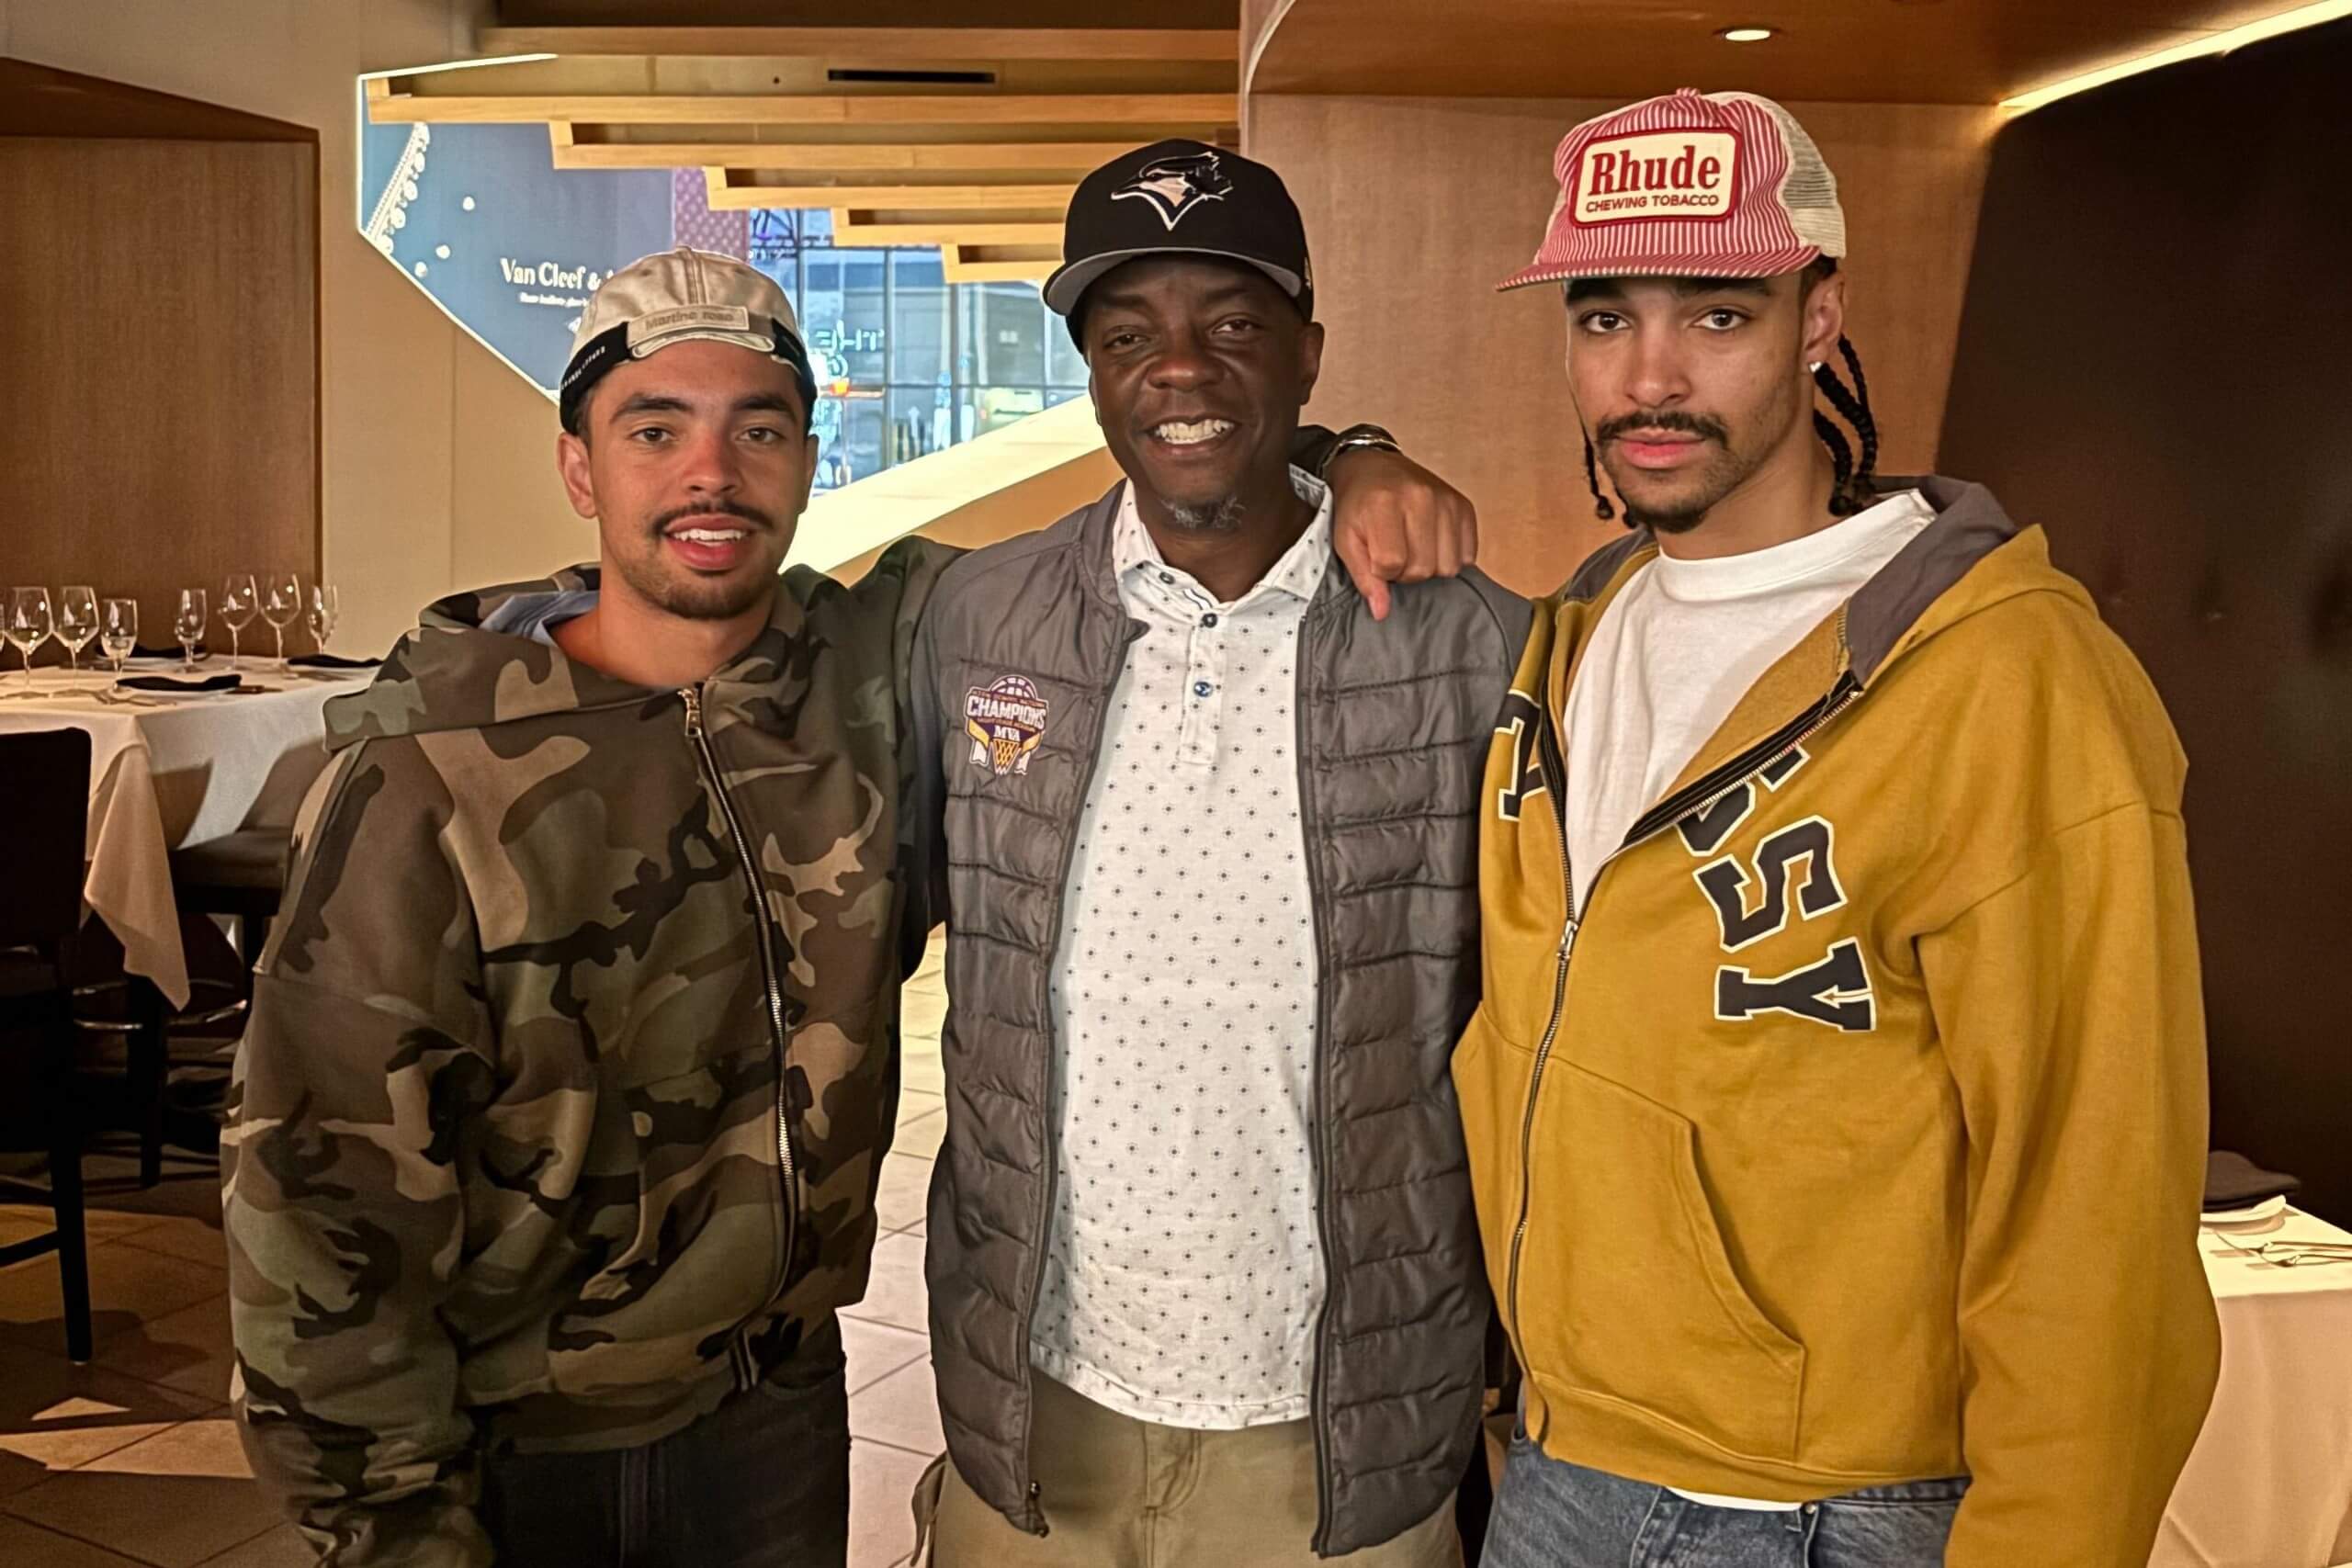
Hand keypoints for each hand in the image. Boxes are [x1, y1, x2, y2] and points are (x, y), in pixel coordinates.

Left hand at [1326, 446, 1479, 620]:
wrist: (1372, 467)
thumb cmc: (1356, 505)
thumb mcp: (1345, 539)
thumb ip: (1363, 576)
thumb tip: (1382, 611)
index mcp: (1384, 504)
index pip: (1393, 564)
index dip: (1382, 571)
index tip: (1376, 558)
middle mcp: (1420, 498)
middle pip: (1423, 569)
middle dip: (1406, 571)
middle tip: (1395, 553)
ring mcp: (1446, 500)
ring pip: (1448, 567)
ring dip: (1429, 566)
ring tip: (1413, 548)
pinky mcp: (1464, 505)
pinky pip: (1467, 555)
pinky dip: (1450, 557)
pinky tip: (1432, 543)